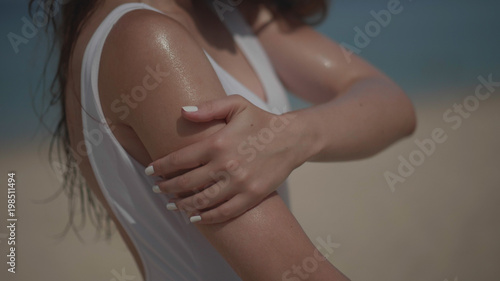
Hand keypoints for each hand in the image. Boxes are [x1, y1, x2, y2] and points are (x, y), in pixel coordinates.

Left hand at [146, 95, 305, 223]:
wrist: (292, 139)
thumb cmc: (260, 120)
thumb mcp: (236, 105)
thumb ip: (208, 108)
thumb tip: (182, 112)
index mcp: (218, 143)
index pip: (179, 159)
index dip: (160, 167)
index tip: (149, 171)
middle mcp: (226, 165)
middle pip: (186, 183)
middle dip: (167, 188)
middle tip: (157, 190)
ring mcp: (239, 183)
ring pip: (202, 201)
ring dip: (182, 205)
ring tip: (172, 205)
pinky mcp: (251, 196)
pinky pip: (224, 212)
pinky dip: (207, 218)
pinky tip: (195, 218)